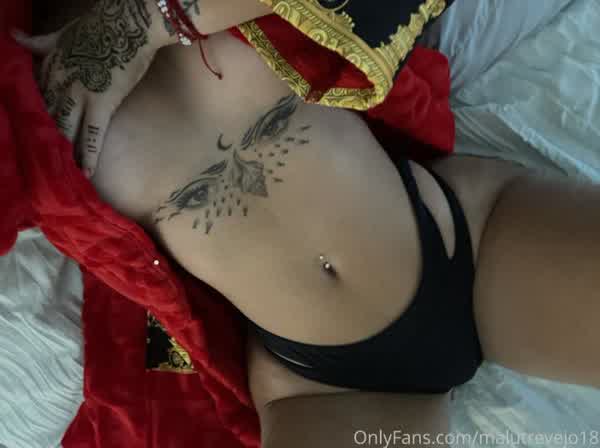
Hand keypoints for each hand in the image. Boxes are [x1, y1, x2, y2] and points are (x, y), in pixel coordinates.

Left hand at [15, 0, 165, 177]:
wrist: (128, 24)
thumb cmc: (101, 25)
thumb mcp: (62, 32)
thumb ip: (39, 41)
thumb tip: (12, 34)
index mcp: (51, 65)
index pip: (39, 95)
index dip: (38, 114)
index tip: (36, 130)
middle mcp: (60, 82)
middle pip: (49, 116)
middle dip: (46, 138)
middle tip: (45, 161)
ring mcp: (80, 95)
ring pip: (67, 129)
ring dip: (66, 152)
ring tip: (63, 172)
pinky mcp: (102, 104)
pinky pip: (93, 134)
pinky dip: (90, 155)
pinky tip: (88, 172)